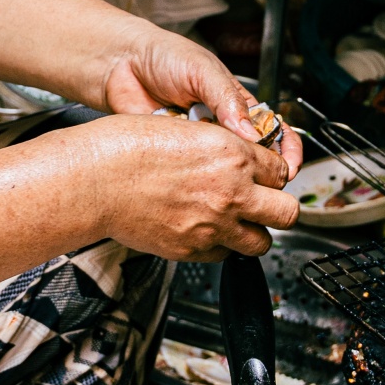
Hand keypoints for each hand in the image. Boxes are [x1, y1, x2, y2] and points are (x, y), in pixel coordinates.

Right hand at [68, 111, 296, 261]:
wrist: (97, 179)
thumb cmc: (130, 146)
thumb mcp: (188, 129)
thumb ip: (223, 148)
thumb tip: (241, 160)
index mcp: (232, 154)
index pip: (282, 171)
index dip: (274, 174)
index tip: (265, 177)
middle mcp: (231, 191)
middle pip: (288, 213)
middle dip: (278, 208)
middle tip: (264, 204)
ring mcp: (214, 224)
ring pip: (262, 243)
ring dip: (253, 232)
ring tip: (235, 222)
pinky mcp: (194, 248)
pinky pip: (224, 255)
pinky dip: (220, 246)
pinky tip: (204, 229)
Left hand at [100, 27, 303, 179]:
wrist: (121, 63)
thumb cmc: (164, 56)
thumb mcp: (203, 70)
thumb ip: (228, 99)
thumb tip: (250, 133)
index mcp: (238, 106)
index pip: (274, 134)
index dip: (286, 153)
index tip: (288, 169)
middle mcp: (222, 130)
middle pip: (254, 162)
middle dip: (261, 176)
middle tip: (258, 183)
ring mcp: (199, 148)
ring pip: (223, 175)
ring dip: (226, 180)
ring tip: (224, 181)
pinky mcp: (176, 160)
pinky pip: (191, 177)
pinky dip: (195, 181)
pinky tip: (194, 179)